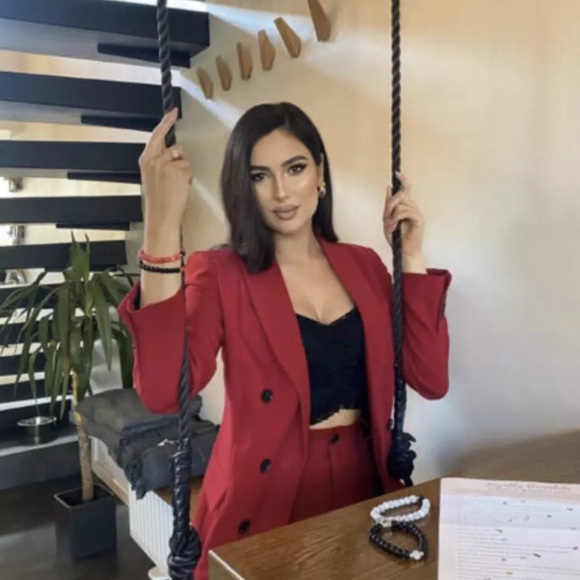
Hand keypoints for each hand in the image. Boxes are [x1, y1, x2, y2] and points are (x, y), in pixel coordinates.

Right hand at [139, 108, 191, 230]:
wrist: (161, 216)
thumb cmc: (158, 199)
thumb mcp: (151, 176)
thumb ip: (158, 161)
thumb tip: (171, 152)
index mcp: (146, 159)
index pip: (157, 135)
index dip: (166, 121)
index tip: (173, 111)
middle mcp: (155, 159)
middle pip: (175, 147)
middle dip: (179, 156)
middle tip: (179, 163)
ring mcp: (168, 165)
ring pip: (184, 159)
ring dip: (183, 169)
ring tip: (176, 184)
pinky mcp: (180, 171)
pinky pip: (189, 168)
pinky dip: (188, 177)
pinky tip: (180, 187)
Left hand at [383, 172, 423, 258]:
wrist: (403, 252)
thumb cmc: (396, 238)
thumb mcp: (387, 220)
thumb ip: (388, 206)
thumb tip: (388, 188)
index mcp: (406, 206)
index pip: (406, 189)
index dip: (403, 180)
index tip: (397, 172)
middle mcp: (413, 207)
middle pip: (401, 194)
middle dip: (390, 203)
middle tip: (387, 216)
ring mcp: (417, 212)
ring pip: (401, 203)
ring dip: (392, 215)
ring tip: (391, 226)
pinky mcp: (419, 219)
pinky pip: (405, 212)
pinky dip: (396, 219)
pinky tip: (394, 226)